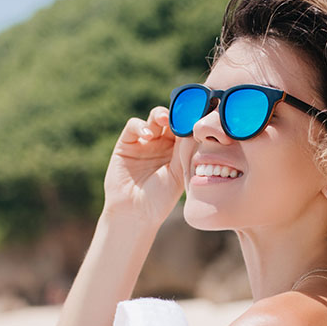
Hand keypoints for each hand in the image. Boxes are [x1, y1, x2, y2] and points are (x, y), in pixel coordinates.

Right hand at [103, 105, 184, 228]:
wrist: (136, 213)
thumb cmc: (161, 198)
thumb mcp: (179, 172)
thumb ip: (185, 149)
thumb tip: (195, 125)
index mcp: (178, 150)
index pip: (186, 127)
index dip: (191, 119)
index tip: (200, 113)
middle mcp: (162, 144)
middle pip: (171, 118)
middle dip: (177, 113)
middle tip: (183, 114)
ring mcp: (144, 142)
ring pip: (154, 118)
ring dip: (160, 115)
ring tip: (165, 120)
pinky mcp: (126, 144)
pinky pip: (133, 126)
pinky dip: (141, 126)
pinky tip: (148, 136)